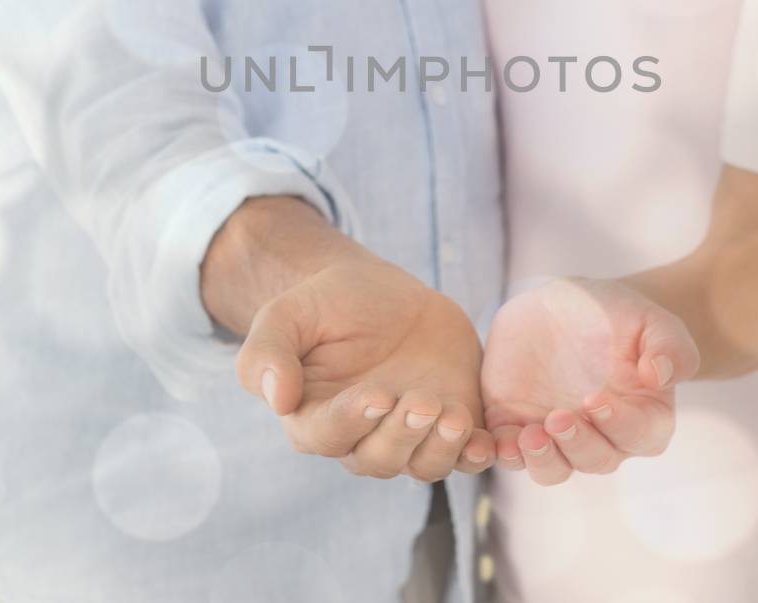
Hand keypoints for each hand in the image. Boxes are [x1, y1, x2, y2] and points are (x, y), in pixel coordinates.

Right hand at [237, 255, 494, 480]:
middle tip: (423, 401)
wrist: (379, 293)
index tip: (377, 394)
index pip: (327, 435)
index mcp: (313, 417)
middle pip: (379, 459)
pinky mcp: (450, 424)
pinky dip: (478, 456)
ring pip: (423, 465)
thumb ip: (266, 352)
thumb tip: (275, 400)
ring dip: (441, 448)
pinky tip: (490, 443)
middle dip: (402, 434)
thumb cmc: (325, 304)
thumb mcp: (286, 314)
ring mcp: (410, 435)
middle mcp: (362, 438)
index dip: (352, 421)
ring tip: (454, 415)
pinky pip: (465, 455)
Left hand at [479, 276, 698, 485]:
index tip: (595, 398)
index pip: (639, 435)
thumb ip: (669, 346)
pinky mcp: (517, 425)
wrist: (567, 304)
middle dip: (577, 445)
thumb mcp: (651, 319)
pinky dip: (506, 455)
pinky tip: (499, 444)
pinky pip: (512, 455)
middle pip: (595, 460)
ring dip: (542, 460)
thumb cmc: (619, 314)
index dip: (618, 424)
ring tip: (528, 436)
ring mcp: (558, 435)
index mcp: (643, 416)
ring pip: (553, 469)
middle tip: (557, 418)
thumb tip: (661, 376)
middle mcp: (602, 435)